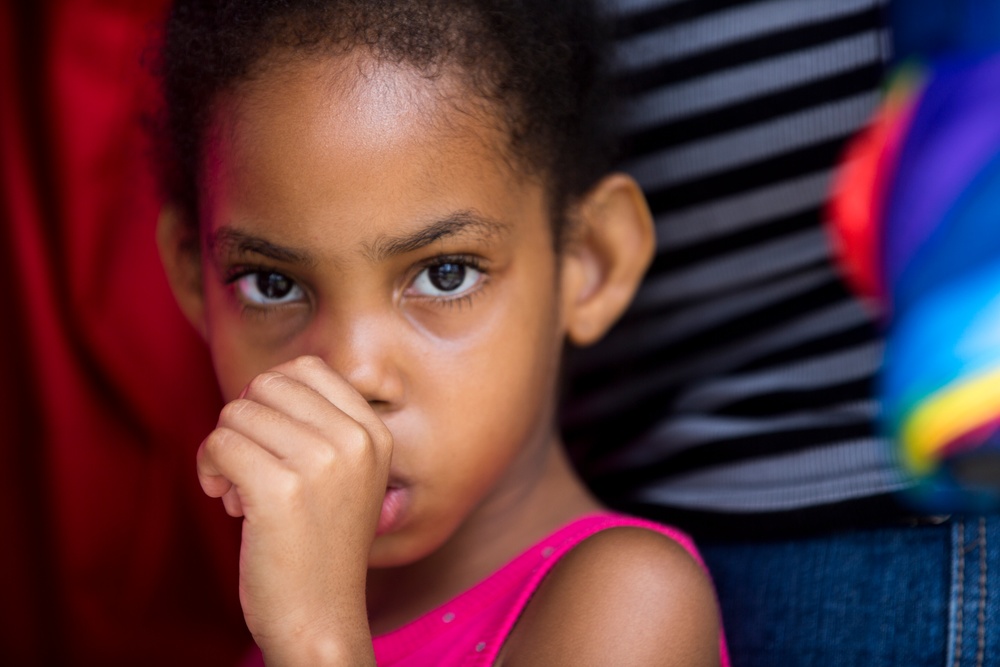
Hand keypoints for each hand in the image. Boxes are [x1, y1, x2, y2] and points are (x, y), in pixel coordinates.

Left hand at [197, 355, 391, 664]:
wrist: (321, 619)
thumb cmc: (320, 546)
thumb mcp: (346, 475)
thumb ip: (320, 425)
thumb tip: (260, 385)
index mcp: (374, 433)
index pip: (307, 369)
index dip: (271, 398)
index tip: (269, 440)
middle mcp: (355, 440)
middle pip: (267, 385)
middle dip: (245, 421)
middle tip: (250, 466)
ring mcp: (321, 462)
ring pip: (238, 412)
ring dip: (224, 448)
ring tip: (239, 490)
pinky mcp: (280, 489)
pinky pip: (220, 443)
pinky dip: (209, 469)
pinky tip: (227, 501)